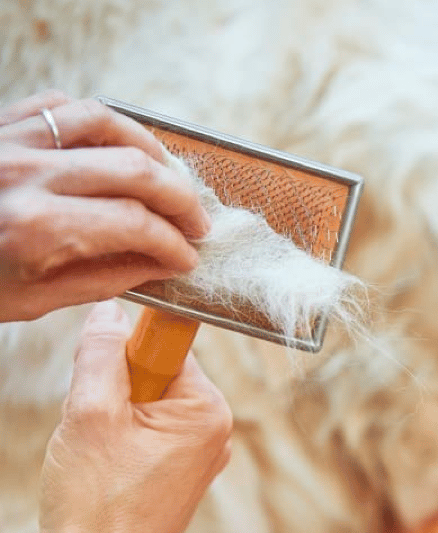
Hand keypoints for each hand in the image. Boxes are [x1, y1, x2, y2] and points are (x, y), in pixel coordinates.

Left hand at [0, 90, 210, 320]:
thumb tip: (159, 266)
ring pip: (107, 123)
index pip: (135, 226)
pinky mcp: (3, 124)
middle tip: (197, 223)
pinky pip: (64, 106)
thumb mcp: (32, 299)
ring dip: (152, 150)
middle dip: (180, 200)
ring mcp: (14, 141)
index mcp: (36, 228)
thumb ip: (103, 278)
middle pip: (135, 171)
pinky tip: (119, 145)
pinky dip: (102, 121)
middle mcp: (28, 175)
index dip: (174, 244)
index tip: (188, 259)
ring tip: (169, 178)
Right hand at [38, 301, 231, 532]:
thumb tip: (109, 312)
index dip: (128, 355)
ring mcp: (202, 455)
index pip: (169, 348)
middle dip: (118, 391)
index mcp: (208, 410)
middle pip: (157, 376)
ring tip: (101, 456)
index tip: (105, 374)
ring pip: (149, 407)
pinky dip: (123, 443)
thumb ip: (101, 355)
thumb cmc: (95, 502)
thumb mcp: (90, 413)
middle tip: (97, 428)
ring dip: (116, 419)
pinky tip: (109, 471)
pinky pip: (151, 436)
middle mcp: (216, 430)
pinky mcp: (184, 475)